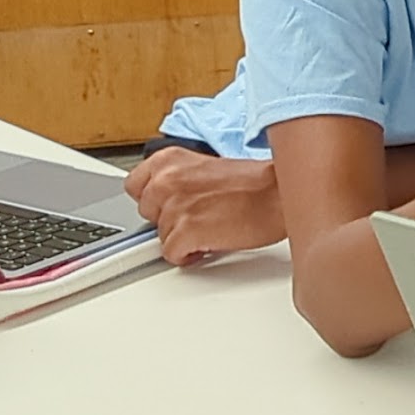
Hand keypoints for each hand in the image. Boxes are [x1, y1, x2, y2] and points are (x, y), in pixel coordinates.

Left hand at [126, 148, 284, 263]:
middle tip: (196, 217)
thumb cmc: (254, 184)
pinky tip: (209, 243)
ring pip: (161, 236)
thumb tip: (168, 203)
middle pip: (147, 214)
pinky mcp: (186, 231)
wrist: (279, 194)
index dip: (155, 201)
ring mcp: (174, 206)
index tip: (168, 205)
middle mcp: (166, 180)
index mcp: (169, 160)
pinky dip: (189, 255)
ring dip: (183, 238)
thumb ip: (179, 181)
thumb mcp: (205, 168)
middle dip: (168, 219)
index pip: (134, 186)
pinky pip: (172, 254)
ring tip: (209, 228)